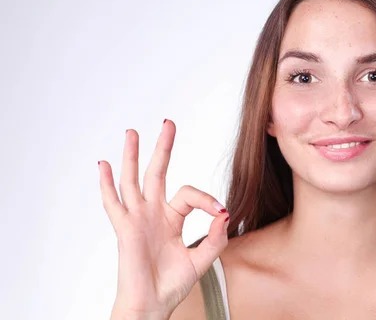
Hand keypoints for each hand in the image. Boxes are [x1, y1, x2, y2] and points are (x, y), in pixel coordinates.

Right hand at [98, 119, 228, 318]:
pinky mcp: (125, 229)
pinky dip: (106, 184)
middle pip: (157, 172)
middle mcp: (153, 213)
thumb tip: (224, 213)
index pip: (190, 194)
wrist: (153, 304)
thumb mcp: (202, 258)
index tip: (219, 212)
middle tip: (168, 123)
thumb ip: (216, 237)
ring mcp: (138, 219)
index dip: (207, 199)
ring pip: (133, 180)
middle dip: (163, 147)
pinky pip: (113, 203)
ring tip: (132, 132)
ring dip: (132, 156)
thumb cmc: (172, 284)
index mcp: (172, 218)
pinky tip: (103, 164)